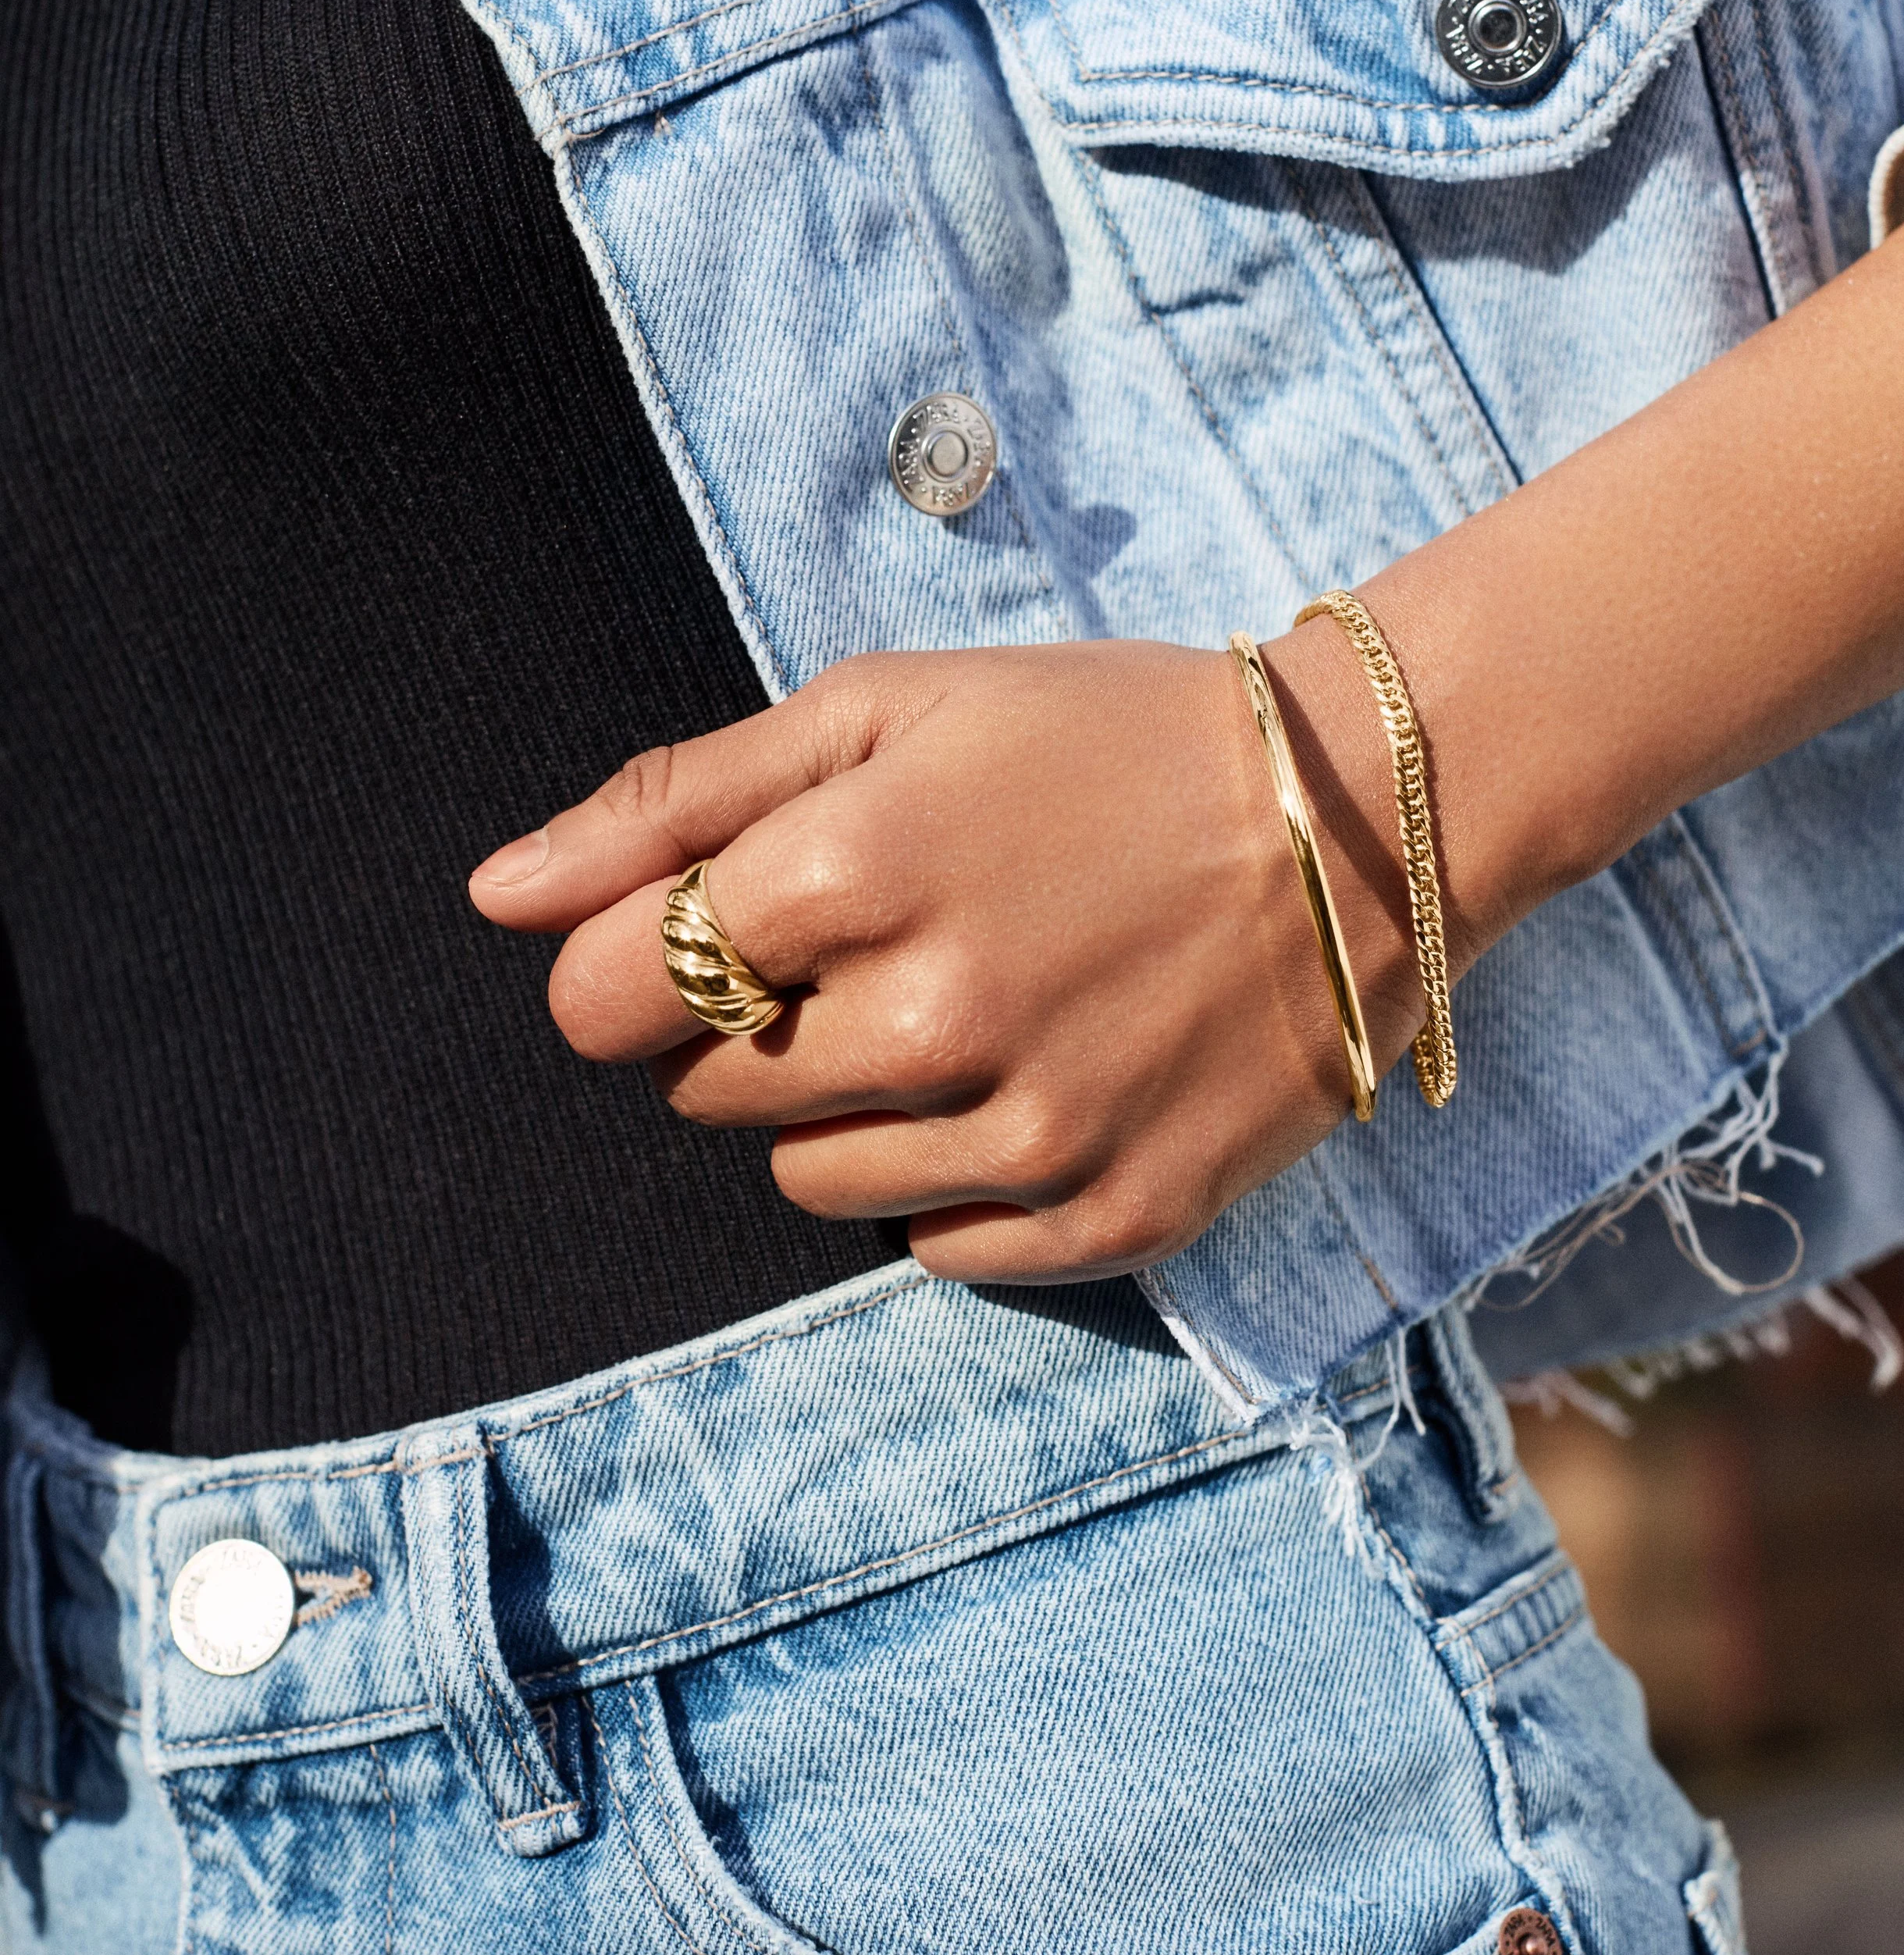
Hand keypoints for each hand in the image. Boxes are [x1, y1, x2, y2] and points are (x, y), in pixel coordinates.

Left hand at [468, 639, 1425, 1281]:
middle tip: (876, 944)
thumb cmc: (1099, 736)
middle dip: (747, 1022)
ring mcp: (1030, 1137)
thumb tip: (493, 896)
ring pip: (807, 1184)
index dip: (637, 958)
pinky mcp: (1113, 1218)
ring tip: (963, 1006)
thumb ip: (673, 800)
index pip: (602, 995)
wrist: (1359, 814)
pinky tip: (1031, 1076)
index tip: (721, 923)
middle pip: (700, 1095)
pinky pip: (936, 1248)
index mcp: (853, 872)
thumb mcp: (882, 705)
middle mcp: (931, 1023)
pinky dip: (953, 1177)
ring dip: (845, 1105)